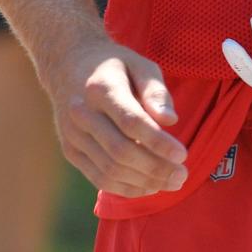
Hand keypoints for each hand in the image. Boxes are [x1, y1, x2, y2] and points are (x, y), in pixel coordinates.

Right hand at [45, 33, 187, 197]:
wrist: (69, 66)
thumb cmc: (115, 65)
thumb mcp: (140, 64)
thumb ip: (156, 90)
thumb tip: (170, 121)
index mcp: (101, 87)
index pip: (131, 122)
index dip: (158, 142)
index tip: (182, 155)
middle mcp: (82, 113)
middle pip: (120, 151)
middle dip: (155, 168)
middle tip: (182, 175)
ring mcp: (72, 135)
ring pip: (109, 170)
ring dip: (143, 182)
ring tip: (171, 183)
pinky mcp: (70, 151)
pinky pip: (98, 177)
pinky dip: (125, 187)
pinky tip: (148, 186)